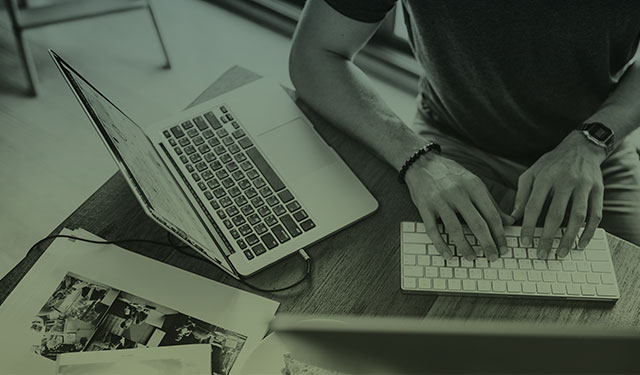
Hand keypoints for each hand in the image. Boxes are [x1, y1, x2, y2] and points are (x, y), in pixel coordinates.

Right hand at [405, 154, 513, 260]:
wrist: (421, 162)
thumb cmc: (450, 174)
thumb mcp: (473, 183)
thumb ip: (491, 203)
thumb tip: (510, 221)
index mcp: (473, 185)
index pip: (491, 214)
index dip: (499, 234)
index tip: (504, 248)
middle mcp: (457, 192)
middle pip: (476, 223)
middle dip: (487, 244)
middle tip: (492, 257)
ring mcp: (439, 200)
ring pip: (455, 229)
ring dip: (465, 247)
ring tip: (472, 258)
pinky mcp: (424, 207)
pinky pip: (433, 230)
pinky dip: (441, 245)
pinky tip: (448, 255)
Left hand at [511, 131, 605, 258]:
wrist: (581, 147)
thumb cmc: (552, 163)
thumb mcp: (532, 173)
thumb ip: (522, 194)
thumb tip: (513, 217)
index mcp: (545, 177)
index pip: (533, 205)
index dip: (528, 226)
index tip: (525, 243)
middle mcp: (565, 181)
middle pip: (555, 214)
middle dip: (548, 237)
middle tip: (542, 254)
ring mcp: (584, 186)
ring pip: (577, 217)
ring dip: (569, 238)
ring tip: (560, 253)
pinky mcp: (598, 190)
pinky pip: (595, 215)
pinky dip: (589, 232)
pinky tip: (581, 244)